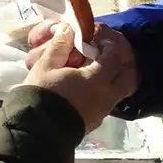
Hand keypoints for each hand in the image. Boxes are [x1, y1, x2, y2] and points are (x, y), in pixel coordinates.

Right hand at [22, 23, 138, 130]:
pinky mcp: (94, 122)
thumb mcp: (45, 66)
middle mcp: (106, 97)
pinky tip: (85, 87)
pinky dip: (103, 91)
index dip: (107, 43)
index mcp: (97, 80)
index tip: (96, 37)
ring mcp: (102, 112)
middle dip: (120, 63)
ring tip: (92, 71)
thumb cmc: (40, 96)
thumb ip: (59, 47)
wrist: (34, 132)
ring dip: (111, 78)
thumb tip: (67, 30)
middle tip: (104, 55)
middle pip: (128, 77)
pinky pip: (107, 102)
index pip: (113, 56)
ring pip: (119, 91)